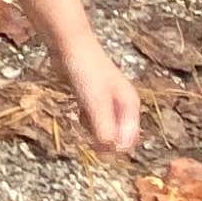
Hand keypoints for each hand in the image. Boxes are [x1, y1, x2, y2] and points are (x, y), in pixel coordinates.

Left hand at [63, 41, 140, 155]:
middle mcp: (124, 105)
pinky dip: (85, 119)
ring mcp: (109, 102)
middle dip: (102, 137)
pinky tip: (79, 108)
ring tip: (84, 112)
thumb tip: (110, 154)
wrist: (70, 46)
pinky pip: (92, 120)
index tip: (97, 144)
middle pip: (117, 136)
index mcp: (131, 105)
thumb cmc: (87, 72)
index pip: (129, 140)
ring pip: (103, 129)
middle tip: (88, 123)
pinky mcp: (94, 100)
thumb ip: (104, 129)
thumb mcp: (96, 104)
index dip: (114, 147)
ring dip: (92, 128)